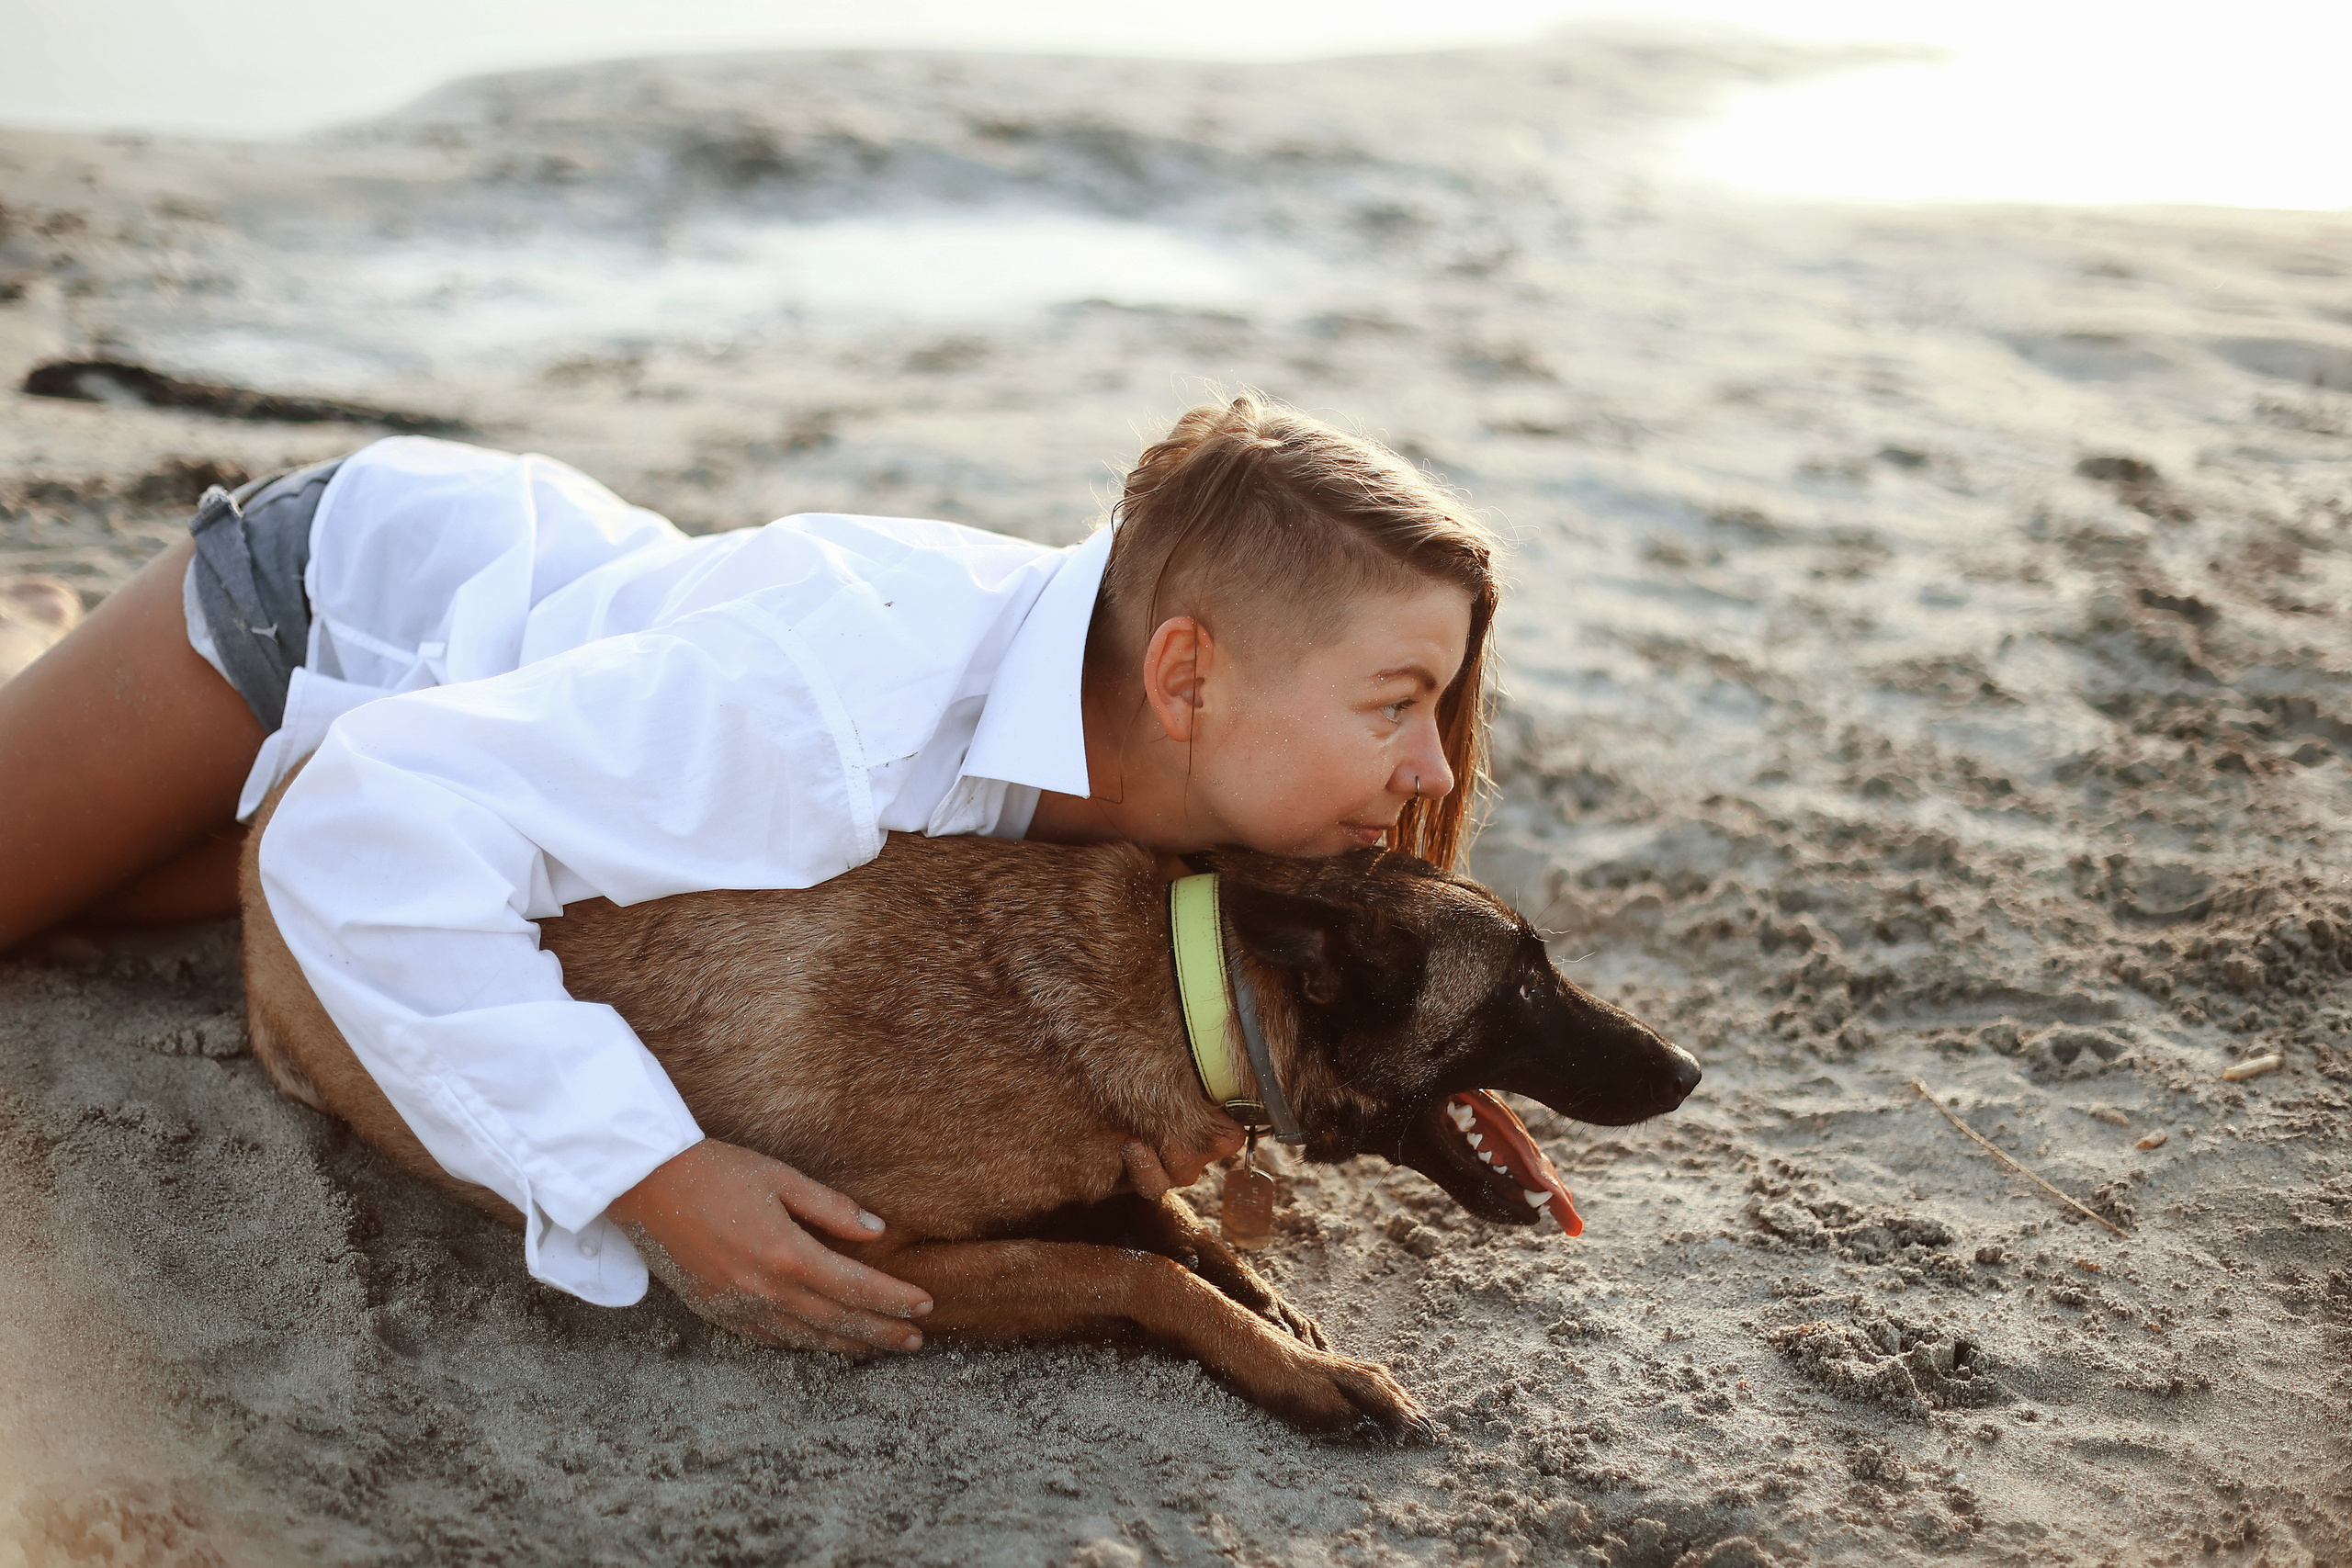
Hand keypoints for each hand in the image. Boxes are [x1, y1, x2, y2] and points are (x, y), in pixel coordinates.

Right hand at [605, 1139, 932, 1354]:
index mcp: (786, 1254)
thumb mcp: (781, 1178)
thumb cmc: (716, 1171)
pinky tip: (821, 1342)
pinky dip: (802, 1343)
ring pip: (805, 1337)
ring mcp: (737, 1307)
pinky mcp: (715, 1312)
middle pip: (837, 1320)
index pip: (857, 1287)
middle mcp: (764, 1290)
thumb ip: (832, 1209)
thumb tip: (876, 1232)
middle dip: (881, 1333)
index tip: (925, 1306)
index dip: (894, 1300)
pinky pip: (769, 1339)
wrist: (645, 1186)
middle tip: (915, 1341)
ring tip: (879, 1346)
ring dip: (846, 1344)